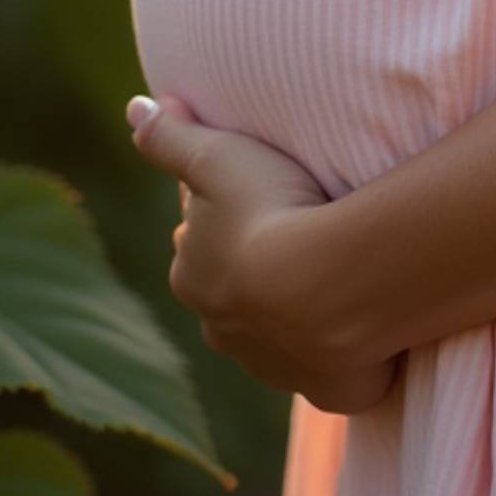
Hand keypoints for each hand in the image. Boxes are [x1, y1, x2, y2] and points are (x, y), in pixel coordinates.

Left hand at [128, 93, 401, 412]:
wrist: (326, 286)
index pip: (199, 240)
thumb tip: (134, 107)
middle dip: (254, 268)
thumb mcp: (216, 157)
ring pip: (278, 331)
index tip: (256, 193)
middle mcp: (222, 328)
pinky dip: (339, 347)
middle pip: (233, 290)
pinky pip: (330, 365)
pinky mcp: (327, 387)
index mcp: (192, 276)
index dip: (225, 215)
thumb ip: (171, 137)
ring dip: (297, 307)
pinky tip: (362, 322)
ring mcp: (274, 363)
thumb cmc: (267, 211)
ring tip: (335, 270)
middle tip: (296, 228)